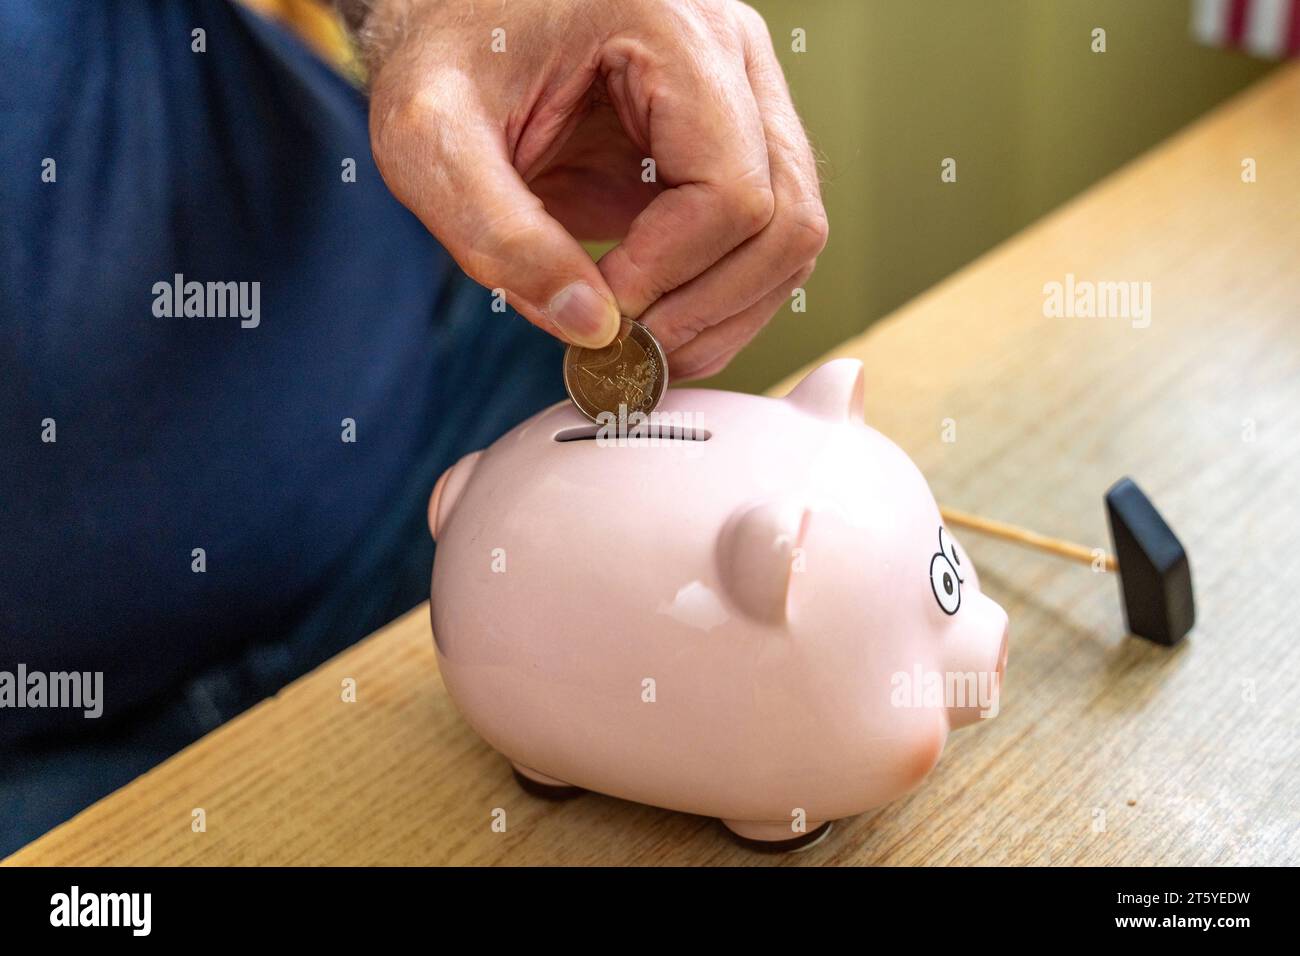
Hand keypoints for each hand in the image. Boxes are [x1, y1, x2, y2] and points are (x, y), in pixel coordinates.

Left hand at [365, 0, 826, 378]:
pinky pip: (765, 241)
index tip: (601, 304)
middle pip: (787, 218)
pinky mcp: (732, 145)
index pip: (730, 189)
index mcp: (671, 28)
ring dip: (727, 313)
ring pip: (792, 238)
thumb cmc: (443, 56)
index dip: (668, 271)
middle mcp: (731, 54)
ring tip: (647, 346)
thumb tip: (592, 328)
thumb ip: (499, 234)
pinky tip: (661, 321)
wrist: (455, 20)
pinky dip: (723, 300)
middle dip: (711, 307)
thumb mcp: (430, 137)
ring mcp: (744, 99)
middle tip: (633, 348)